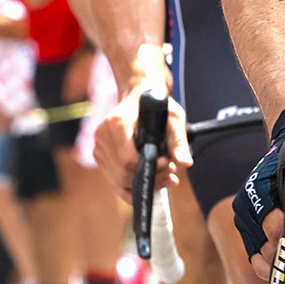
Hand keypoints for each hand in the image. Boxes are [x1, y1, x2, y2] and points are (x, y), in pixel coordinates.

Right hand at [92, 83, 189, 200]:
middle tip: (170, 172)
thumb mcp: (173, 116)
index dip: (148, 167)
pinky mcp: (100, 156)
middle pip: (122, 172)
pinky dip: (132, 187)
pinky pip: (114, 180)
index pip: (127, 159)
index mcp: (117, 123)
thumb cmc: (156, 105)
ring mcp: (99, 146)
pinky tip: (149, 187)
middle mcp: (103, 135)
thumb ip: (178, 140)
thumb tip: (185, 162)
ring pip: (118, 180)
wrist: (140, 95)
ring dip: (144, 183)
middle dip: (150, 178)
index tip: (167, 164)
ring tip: (164, 176)